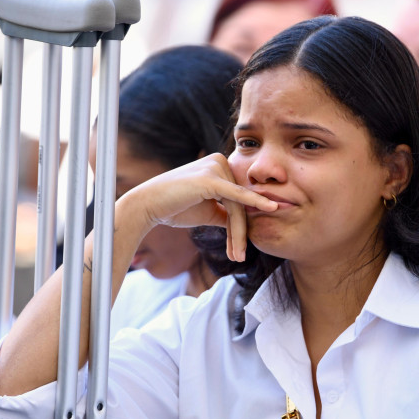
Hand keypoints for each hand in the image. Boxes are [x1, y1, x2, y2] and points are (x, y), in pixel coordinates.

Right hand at [128, 153, 277, 261]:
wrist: (147, 206)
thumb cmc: (175, 207)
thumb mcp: (209, 211)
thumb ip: (228, 213)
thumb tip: (245, 224)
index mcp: (221, 167)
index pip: (239, 199)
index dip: (241, 227)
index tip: (239, 250)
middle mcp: (221, 161)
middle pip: (241, 204)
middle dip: (240, 234)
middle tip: (239, 257)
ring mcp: (216, 167)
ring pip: (238, 206)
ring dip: (238, 234)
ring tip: (237, 256)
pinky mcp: (211, 178)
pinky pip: (236, 195)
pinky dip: (253, 204)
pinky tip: (271, 209)